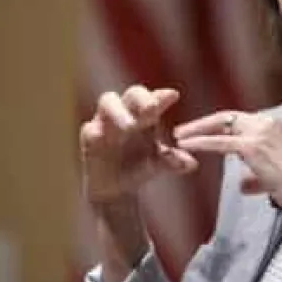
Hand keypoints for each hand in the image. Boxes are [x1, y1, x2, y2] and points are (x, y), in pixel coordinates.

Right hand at [80, 85, 197, 202]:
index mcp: (148, 114)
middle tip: (151, 109)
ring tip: (128, 126)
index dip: (163, 96)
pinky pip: (89, 129)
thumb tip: (191, 164)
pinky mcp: (90, 136)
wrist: (117, 188)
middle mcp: (128, 111)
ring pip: (108, 101)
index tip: (173, 96)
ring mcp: (107, 121)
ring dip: (118, 112)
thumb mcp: (159, 164)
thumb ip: (173, 161)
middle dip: (141, 98)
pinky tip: (99, 136)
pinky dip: (94, 131)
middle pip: (133, 93)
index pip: (156, 98)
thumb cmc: (142, 166)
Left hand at [173, 111, 281, 210]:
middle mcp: (266, 122)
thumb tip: (243, 184)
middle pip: (227, 117)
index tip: (199, 131)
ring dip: (197, 130)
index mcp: (271, 124)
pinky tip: (186, 145)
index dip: (216, 125)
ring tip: (179, 137)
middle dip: (202, 124)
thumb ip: (255, 176)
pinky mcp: (252, 146)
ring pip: (221, 126)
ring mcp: (259, 133)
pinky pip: (220, 142)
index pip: (238, 119)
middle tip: (182, 131)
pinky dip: (200, 143)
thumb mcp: (271, 174)